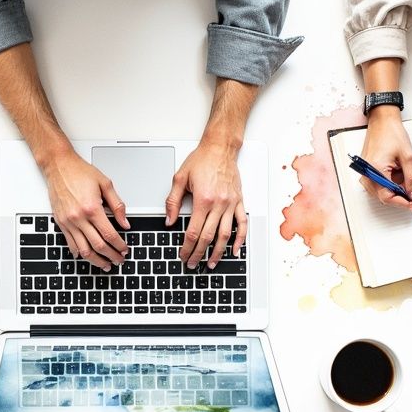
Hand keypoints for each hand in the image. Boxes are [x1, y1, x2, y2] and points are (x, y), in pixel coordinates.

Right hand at [42, 150, 129, 270]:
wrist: (58, 166)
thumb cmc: (80, 172)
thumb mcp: (105, 184)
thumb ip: (117, 205)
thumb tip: (125, 223)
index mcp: (92, 208)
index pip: (109, 235)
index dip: (120, 246)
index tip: (125, 250)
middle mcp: (79, 218)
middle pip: (98, 246)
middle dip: (111, 256)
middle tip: (119, 260)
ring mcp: (68, 222)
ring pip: (83, 250)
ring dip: (96, 260)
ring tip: (105, 264)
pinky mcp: (60, 222)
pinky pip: (70, 244)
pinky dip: (79, 253)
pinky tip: (85, 256)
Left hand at [165, 140, 246, 269]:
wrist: (220, 148)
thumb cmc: (202, 159)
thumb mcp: (179, 178)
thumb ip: (172, 201)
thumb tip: (169, 221)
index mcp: (203, 200)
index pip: (193, 231)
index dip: (187, 247)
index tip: (183, 255)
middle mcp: (219, 204)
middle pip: (208, 237)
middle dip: (199, 254)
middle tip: (193, 264)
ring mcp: (231, 204)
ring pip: (225, 235)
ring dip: (218, 252)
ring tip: (211, 263)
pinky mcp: (239, 201)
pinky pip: (242, 223)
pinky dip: (239, 239)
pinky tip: (235, 249)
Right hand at [360, 106, 411, 209]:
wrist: (382, 122)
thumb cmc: (391, 133)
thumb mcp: (408, 156)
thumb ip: (411, 177)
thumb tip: (411, 191)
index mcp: (376, 170)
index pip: (387, 196)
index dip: (401, 202)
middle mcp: (367, 173)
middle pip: (382, 196)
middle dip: (399, 197)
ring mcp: (365, 173)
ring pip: (380, 192)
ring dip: (394, 190)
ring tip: (405, 180)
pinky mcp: (366, 171)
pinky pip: (377, 185)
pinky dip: (388, 185)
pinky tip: (397, 177)